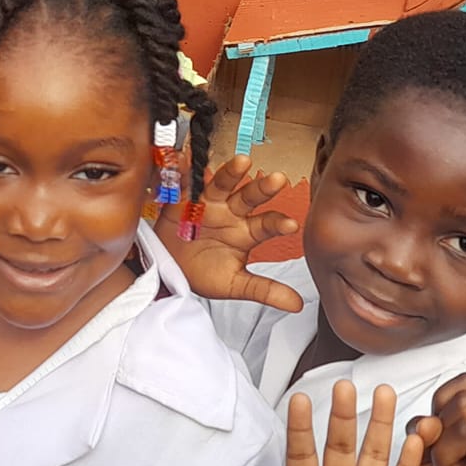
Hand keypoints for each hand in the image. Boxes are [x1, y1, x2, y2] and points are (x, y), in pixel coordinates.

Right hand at [155, 155, 302, 313]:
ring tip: (243, 162)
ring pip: (223, 184)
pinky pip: (187, 181)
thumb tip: (297, 304)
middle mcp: (231, 212)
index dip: (278, 223)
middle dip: (262, 188)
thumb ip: (265, 290)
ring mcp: (208, 202)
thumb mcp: (235, 284)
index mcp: (247, 232)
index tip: (291, 225)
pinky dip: (188, 170)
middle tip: (277, 179)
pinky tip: (192, 160)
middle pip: (250, 197)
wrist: (168, 270)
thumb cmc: (203, 274)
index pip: (267, 225)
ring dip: (232, 173)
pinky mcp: (184, 198)